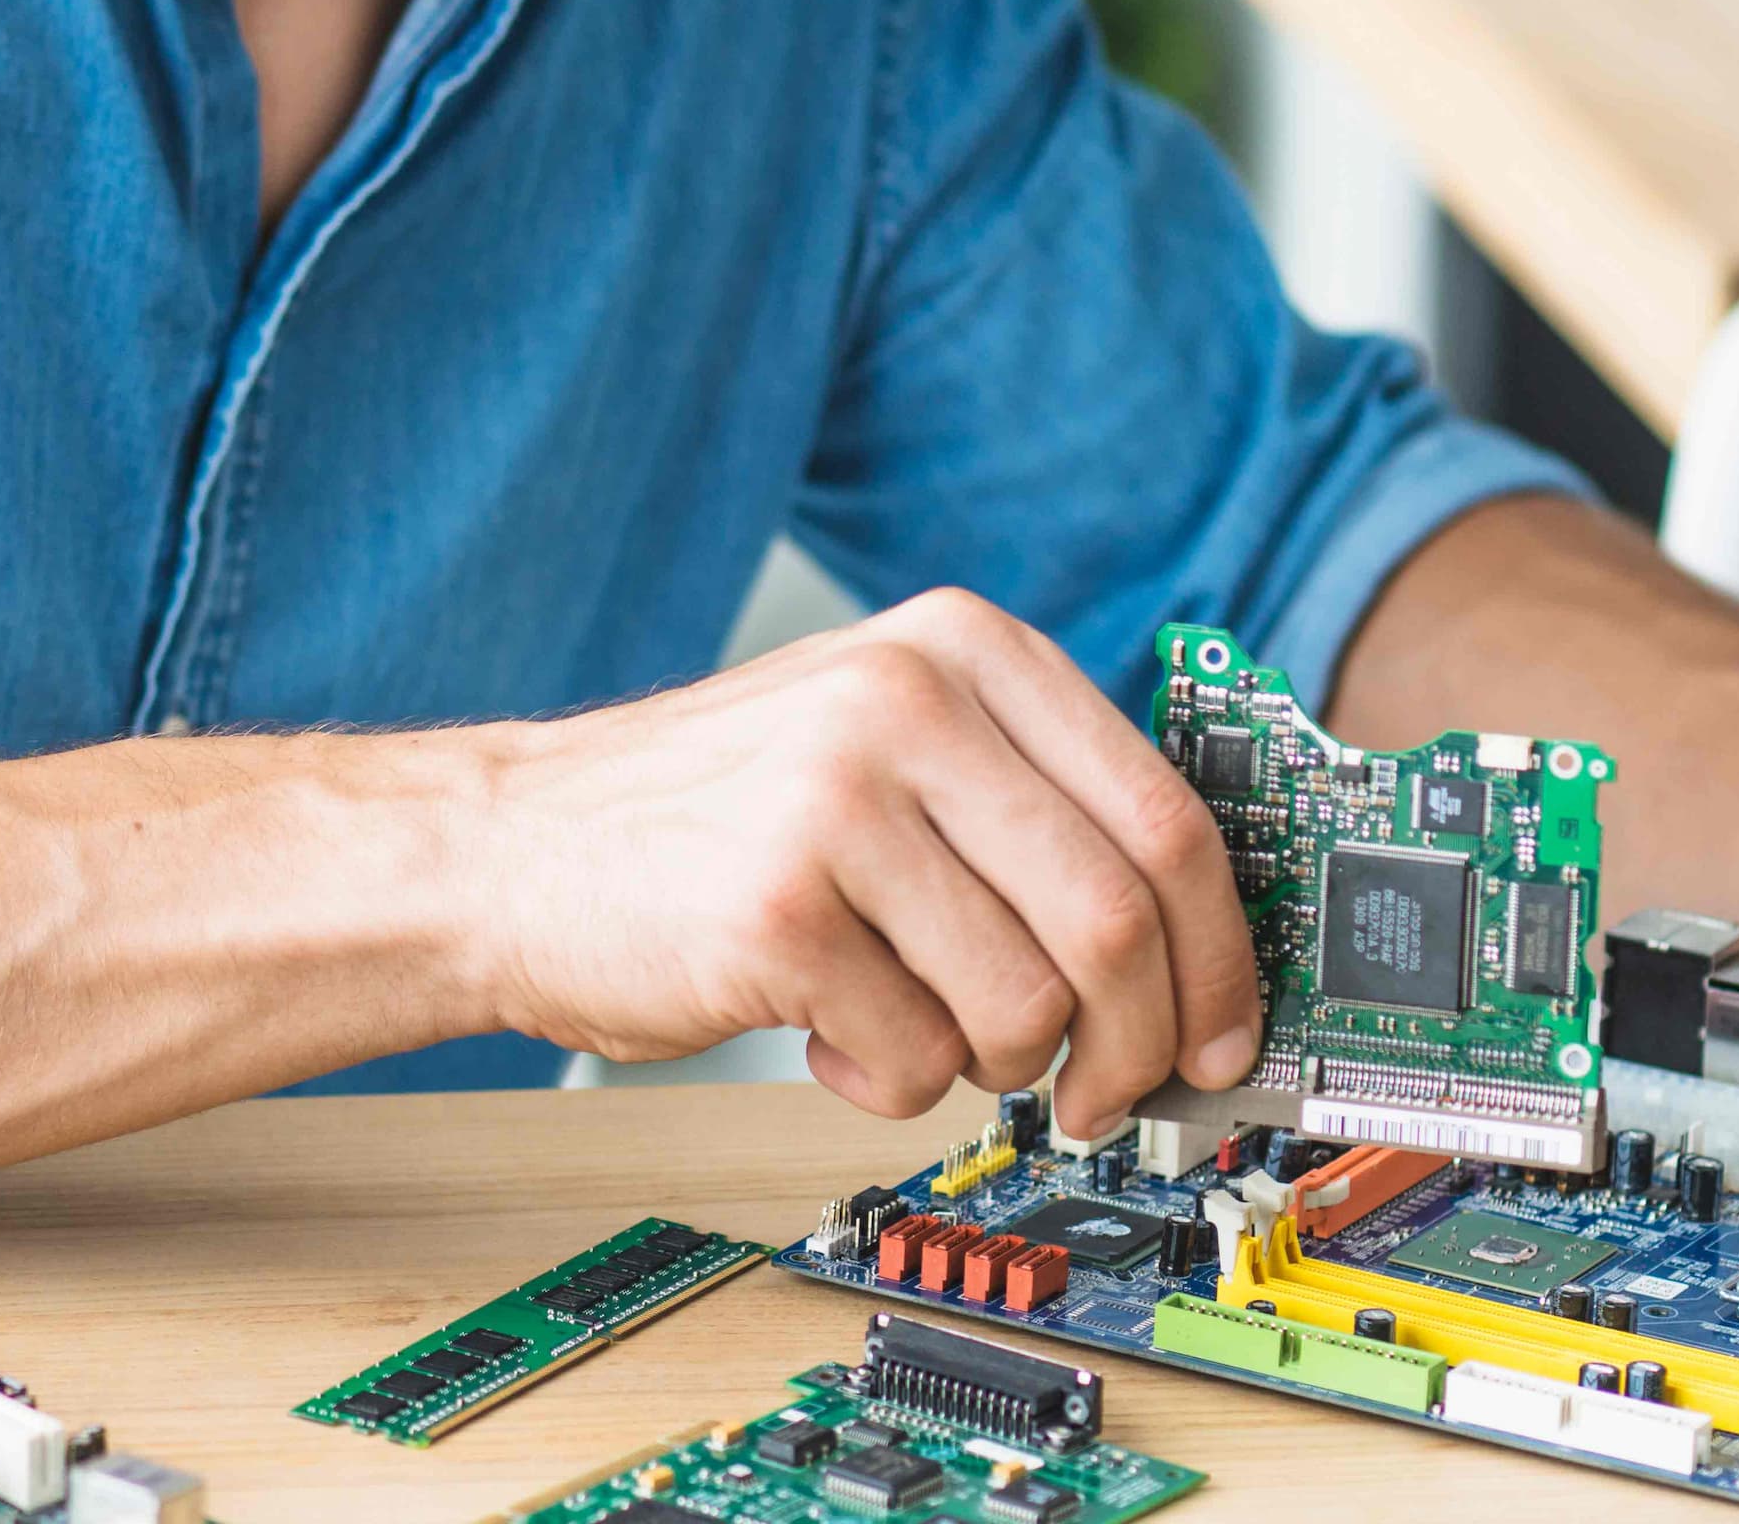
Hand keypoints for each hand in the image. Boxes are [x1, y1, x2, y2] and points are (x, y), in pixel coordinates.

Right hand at [471, 589, 1261, 1131]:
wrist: (512, 845)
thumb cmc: (715, 816)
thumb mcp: (887, 740)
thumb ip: (1031, 802)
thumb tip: (1199, 952)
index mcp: (965, 647)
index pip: (1168, 815)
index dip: (1221, 954)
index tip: (1227, 1032)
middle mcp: (909, 701)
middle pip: (1119, 920)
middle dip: (1138, 1043)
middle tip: (1107, 1092)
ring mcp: (838, 800)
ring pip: (1028, 1003)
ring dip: (997, 1063)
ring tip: (920, 1025)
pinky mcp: (776, 910)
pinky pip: (917, 1056)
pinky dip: (892, 1079)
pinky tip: (830, 1030)